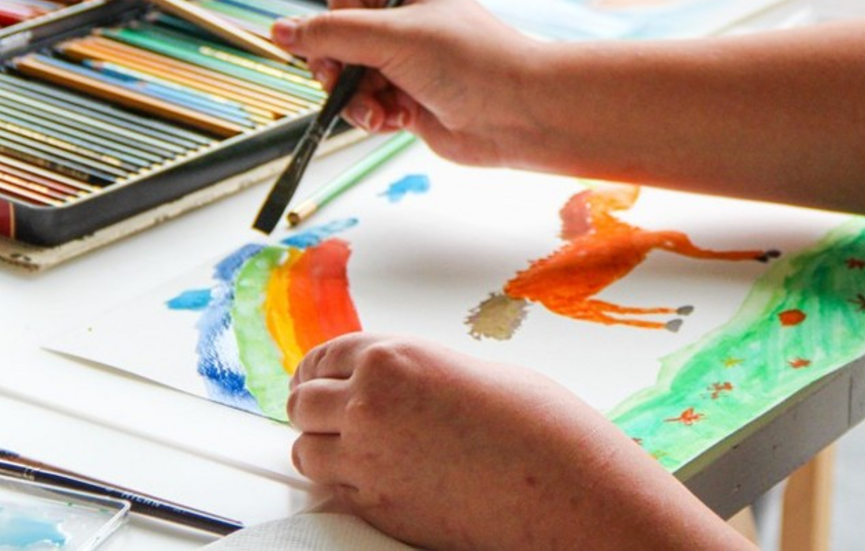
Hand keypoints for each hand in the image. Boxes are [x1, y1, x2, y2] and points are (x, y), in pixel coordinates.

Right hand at [272, 0, 541, 167]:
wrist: (520, 114)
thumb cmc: (472, 61)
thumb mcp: (392, 37)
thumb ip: (330, 35)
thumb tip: (278, 31)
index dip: (335, 19)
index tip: (351, 41)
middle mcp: (402, 20)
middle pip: (334, 39)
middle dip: (339, 68)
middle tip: (348, 82)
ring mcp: (403, 61)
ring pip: (345, 78)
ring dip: (355, 99)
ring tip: (381, 110)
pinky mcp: (407, 98)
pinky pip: (365, 106)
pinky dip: (372, 116)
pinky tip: (396, 121)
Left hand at [288, 334, 748, 549]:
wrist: (561, 487)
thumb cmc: (536, 425)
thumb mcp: (472, 373)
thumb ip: (420, 372)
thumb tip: (398, 384)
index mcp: (395, 359)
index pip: (325, 356)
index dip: (321, 368)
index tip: (320, 376)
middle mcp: (369, 406)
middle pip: (303, 403)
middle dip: (315, 405)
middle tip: (326, 409)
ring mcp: (368, 462)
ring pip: (306, 451)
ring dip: (321, 445)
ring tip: (344, 445)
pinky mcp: (377, 508)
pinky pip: (332, 490)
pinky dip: (341, 481)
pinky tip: (367, 474)